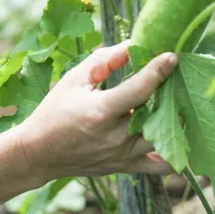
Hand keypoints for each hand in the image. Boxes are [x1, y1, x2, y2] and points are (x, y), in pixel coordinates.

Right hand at [13, 42, 177, 183]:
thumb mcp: (73, 80)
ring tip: (172, 105)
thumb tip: (132, 46)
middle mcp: (116, 136)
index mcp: (101, 111)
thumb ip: (103, 61)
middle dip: (170, 94)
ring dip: (173, 121)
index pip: (140, 89)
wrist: (40, 153)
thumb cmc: (54, 111)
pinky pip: (160, 166)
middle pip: (159, 114)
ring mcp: (123, 155)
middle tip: (174, 80)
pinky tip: (172, 137)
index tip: (172, 57)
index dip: (159, 70)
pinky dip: (173, 154)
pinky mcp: (125, 167)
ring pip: (165, 139)